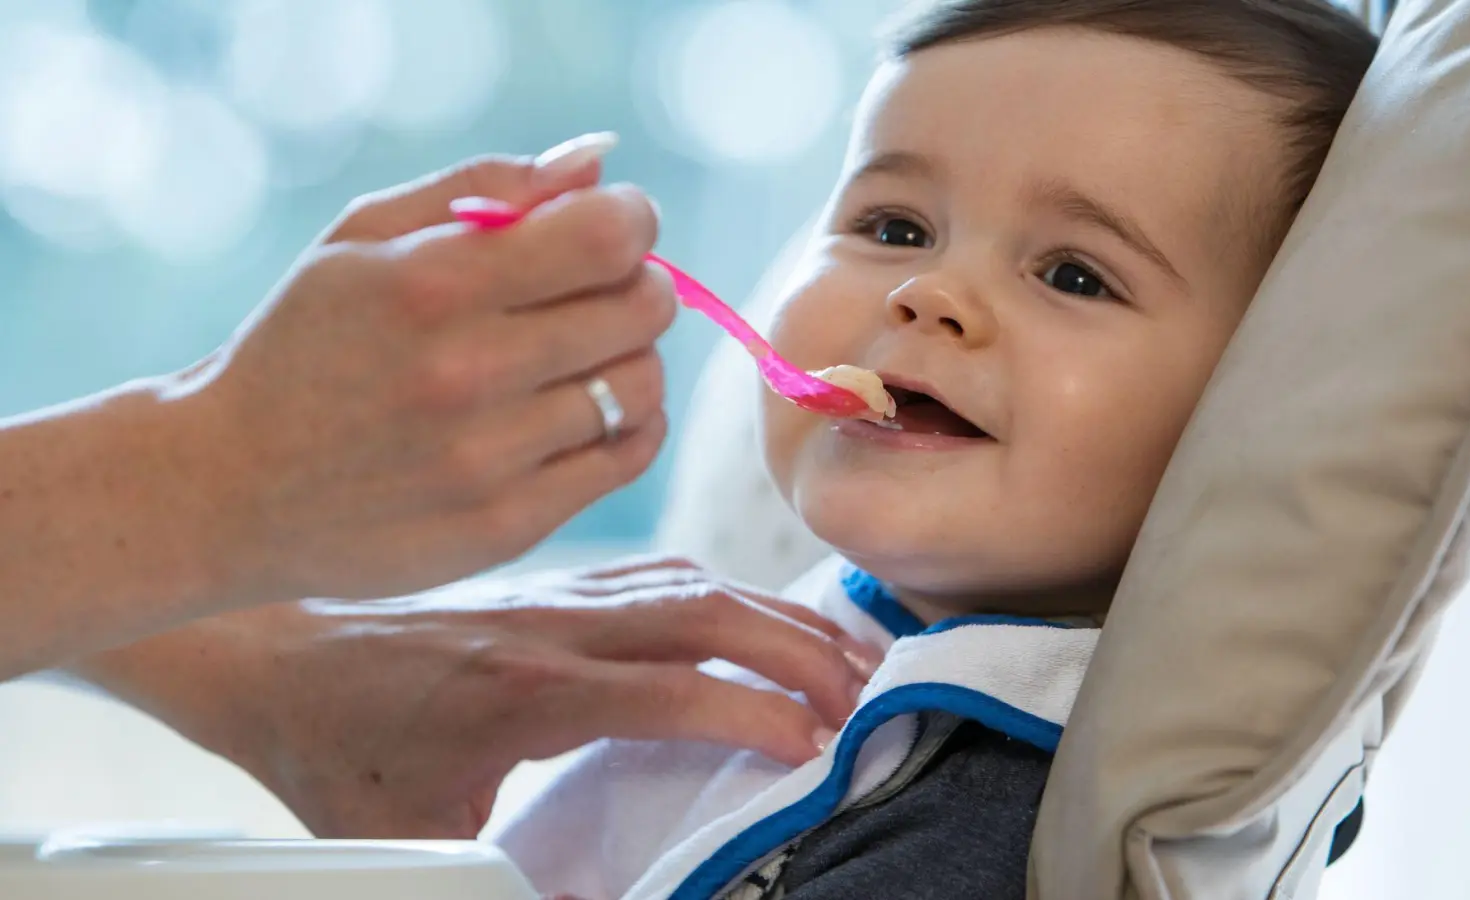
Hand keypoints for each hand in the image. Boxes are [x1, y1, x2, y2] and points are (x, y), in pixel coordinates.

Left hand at [73, 557, 882, 838]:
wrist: (280, 658)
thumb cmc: (342, 751)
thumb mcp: (411, 840)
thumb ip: (498, 880)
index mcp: (521, 690)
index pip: (665, 689)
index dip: (749, 711)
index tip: (812, 747)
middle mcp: (555, 626)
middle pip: (705, 613)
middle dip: (799, 653)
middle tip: (867, 699)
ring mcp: (562, 595)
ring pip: (697, 583)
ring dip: (780, 617)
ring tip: (849, 659)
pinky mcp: (562, 585)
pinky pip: (669, 575)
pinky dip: (737, 596)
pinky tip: (772, 622)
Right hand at [165, 133, 677, 607]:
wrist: (229, 489)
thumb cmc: (305, 344)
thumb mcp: (361, 237)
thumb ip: (484, 187)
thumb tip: (600, 167)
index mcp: (431, 286)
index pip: (606, 238)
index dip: (632, 220)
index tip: (617, 225)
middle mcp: (466, 374)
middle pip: (641, 308)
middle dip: (637, 283)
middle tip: (598, 290)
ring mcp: (489, 459)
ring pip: (642, 383)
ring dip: (630, 355)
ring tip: (581, 354)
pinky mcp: (507, 525)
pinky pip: (628, 456)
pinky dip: (632, 422)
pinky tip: (589, 408)